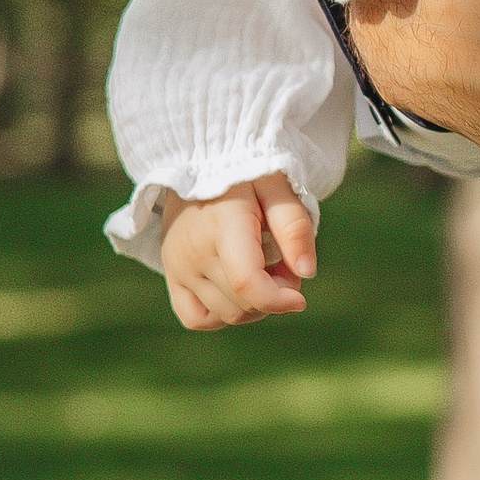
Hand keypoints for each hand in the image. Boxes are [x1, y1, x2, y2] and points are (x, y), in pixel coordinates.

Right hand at [161, 173, 317, 329]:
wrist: (201, 161)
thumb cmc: (246, 173)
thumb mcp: (278, 187)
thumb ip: (294, 227)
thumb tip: (307, 273)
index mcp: (222, 226)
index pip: (245, 282)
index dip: (278, 300)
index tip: (300, 298)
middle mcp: (194, 251)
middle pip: (241, 303)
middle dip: (275, 296)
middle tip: (286, 267)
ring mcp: (178, 266)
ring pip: (225, 315)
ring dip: (254, 306)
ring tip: (265, 272)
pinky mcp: (171, 274)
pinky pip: (195, 318)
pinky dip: (222, 315)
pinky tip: (239, 293)